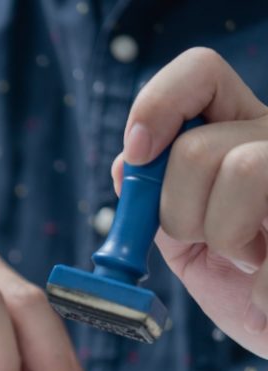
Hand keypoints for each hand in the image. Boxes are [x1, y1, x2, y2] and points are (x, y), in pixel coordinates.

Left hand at [112, 47, 267, 355]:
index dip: (157, 106)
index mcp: (239, 134)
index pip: (199, 74)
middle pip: (195, 149)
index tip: (137, 156)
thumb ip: (154, 204)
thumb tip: (125, 164)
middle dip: (180, 215)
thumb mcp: (187, 243)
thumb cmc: (239, 287)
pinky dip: (263, 286)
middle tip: (214, 245)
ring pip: (242, 170)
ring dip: (226, 238)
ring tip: (248, 261)